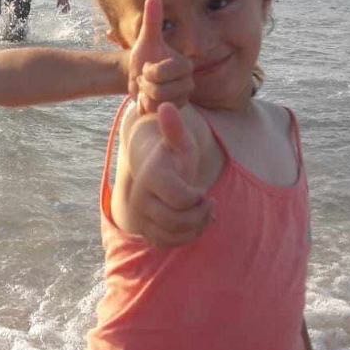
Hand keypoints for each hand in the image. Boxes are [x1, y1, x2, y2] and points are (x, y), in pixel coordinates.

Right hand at [121, 103, 212, 247]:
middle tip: (209, 204)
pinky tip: (194, 224)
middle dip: (200, 215)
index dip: (197, 199)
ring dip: (195, 227)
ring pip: (172, 235)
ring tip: (204, 213)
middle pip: (176, 220)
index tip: (203, 192)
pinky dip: (185, 237)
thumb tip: (166, 106)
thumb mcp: (178, 141)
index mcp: (151, 176)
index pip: (180, 198)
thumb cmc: (171, 155)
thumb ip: (174, 128)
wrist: (152, 171)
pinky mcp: (144, 231)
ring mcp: (140, 216)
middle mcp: (140, 198)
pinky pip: (167, 243)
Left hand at [128, 0, 191, 113]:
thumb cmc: (145, 56)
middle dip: (146, 83)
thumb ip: (152, 20)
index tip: (148, 65)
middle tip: (146, 77)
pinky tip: (146, 98)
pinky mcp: (174, 111)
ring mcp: (182, 98)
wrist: (139, 76)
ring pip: (158, 101)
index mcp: (185, 65)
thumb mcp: (146, 39)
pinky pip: (154, 110)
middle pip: (161, 89)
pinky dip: (144, 105)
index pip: (165, 72)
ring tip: (146, 87)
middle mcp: (188, 82)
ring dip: (145, 94)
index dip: (151, 70)